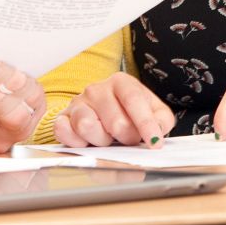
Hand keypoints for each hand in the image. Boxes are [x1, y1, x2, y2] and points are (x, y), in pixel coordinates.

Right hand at [53, 72, 174, 147]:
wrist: (101, 110)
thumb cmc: (128, 112)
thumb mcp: (153, 111)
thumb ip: (162, 120)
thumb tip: (158, 131)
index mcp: (121, 82)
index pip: (134, 100)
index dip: (146, 123)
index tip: (154, 142)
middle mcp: (96, 89)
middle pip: (115, 122)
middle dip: (126, 137)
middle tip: (127, 138)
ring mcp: (77, 103)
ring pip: (87, 126)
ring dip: (101, 140)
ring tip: (107, 138)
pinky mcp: (63, 118)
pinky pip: (64, 131)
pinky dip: (76, 141)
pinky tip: (87, 141)